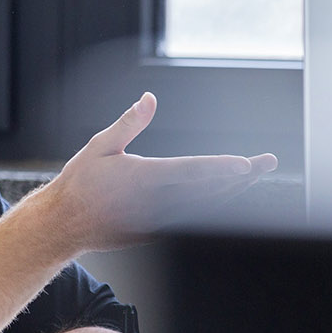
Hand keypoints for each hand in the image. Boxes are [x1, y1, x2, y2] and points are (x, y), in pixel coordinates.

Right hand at [40, 92, 275, 252]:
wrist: (64, 224)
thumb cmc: (80, 183)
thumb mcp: (100, 146)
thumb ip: (129, 123)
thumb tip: (149, 99)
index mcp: (142, 178)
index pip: (190, 171)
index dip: (220, 168)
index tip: (246, 164)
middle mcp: (155, 202)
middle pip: (209, 191)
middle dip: (242, 177)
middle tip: (267, 162)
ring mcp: (158, 221)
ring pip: (206, 208)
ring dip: (234, 192)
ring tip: (255, 176)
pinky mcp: (157, 233)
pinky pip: (193, 220)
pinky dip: (215, 208)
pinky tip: (229, 197)